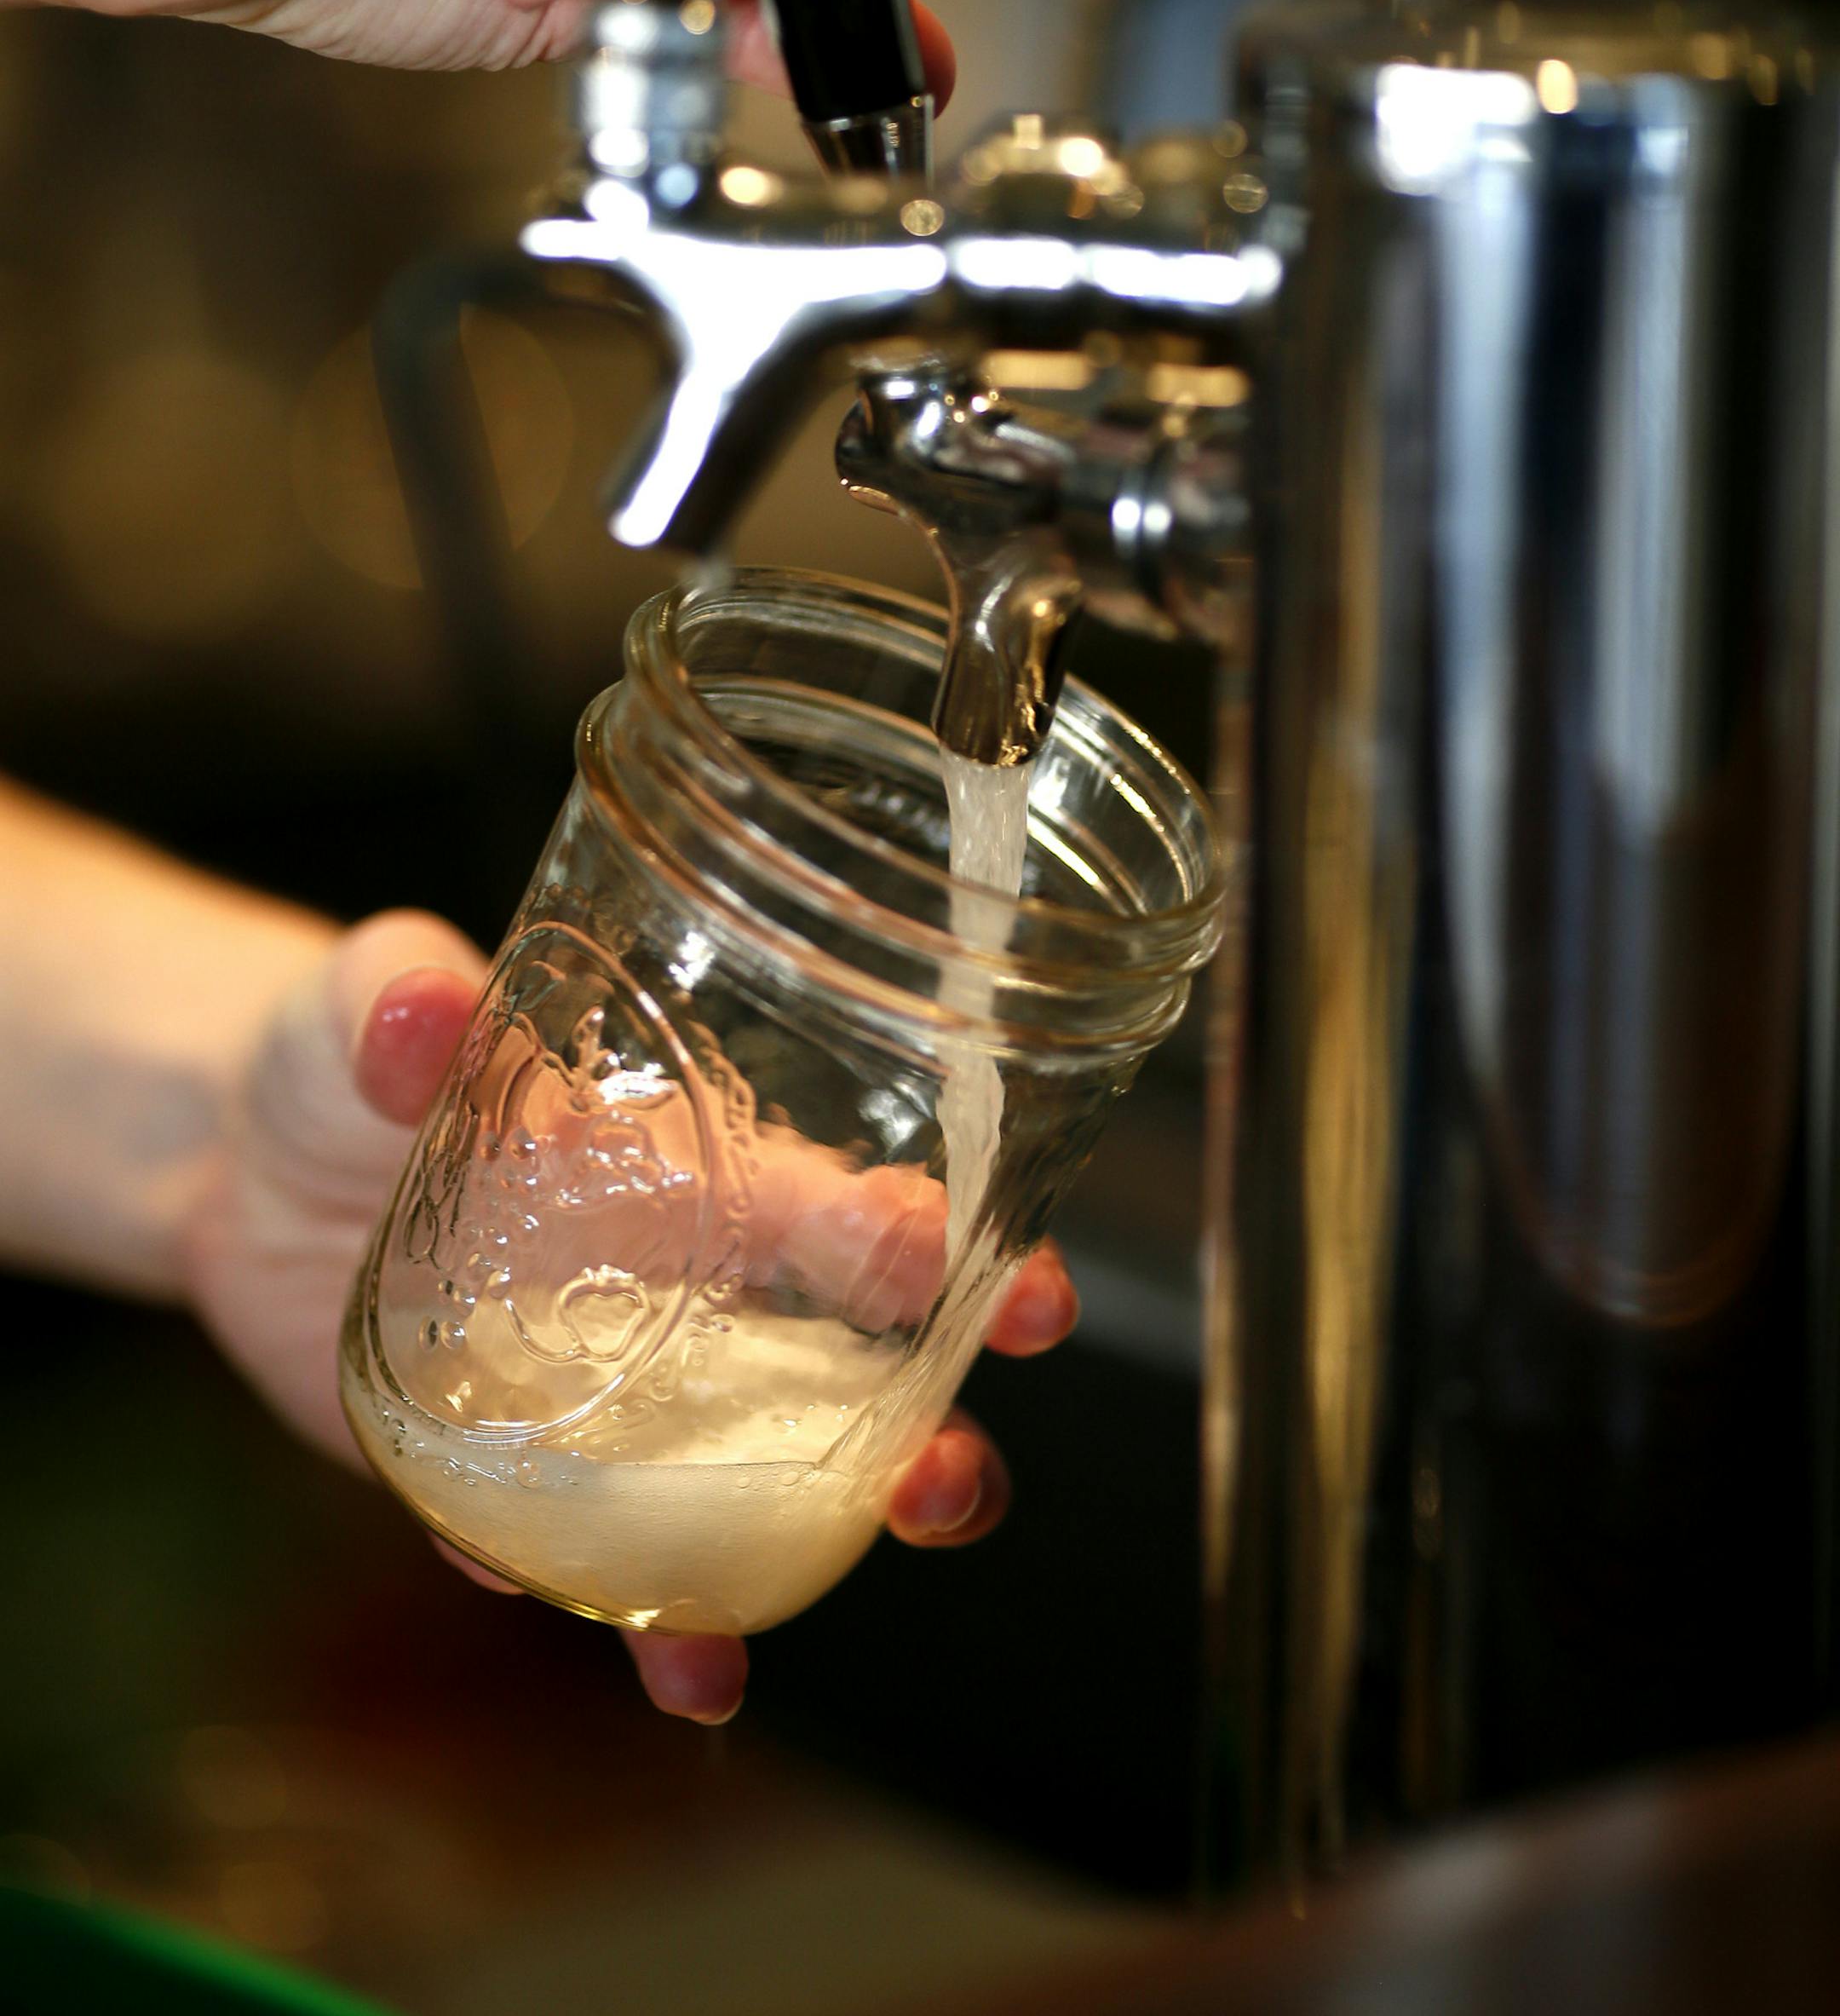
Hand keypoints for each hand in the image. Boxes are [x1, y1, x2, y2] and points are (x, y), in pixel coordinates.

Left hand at [181, 910, 1079, 1724]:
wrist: (247, 1175)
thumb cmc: (346, 1060)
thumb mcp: (363, 1010)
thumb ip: (395, 998)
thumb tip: (414, 1004)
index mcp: (687, 1166)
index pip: (837, 1205)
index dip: (940, 1248)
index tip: (1013, 1293)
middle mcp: (686, 1291)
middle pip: (851, 1370)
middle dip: (929, 1427)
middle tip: (940, 1478)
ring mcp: (622, 1398)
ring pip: (768, 1488)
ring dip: (829, 1542)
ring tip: (828, 1592)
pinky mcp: (537, 1480)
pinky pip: (623, 1571)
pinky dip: (669, 1629)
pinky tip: (691, 1676)